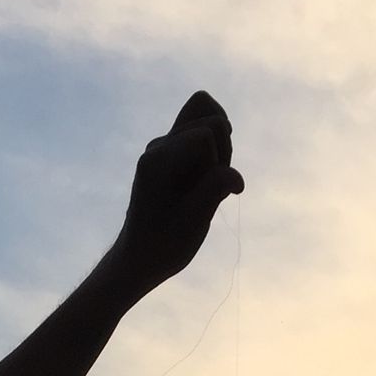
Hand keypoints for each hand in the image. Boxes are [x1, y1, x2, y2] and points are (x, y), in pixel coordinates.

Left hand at [100, 90, 243, 303]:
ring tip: (206, 184)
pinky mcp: (171, 152)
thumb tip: (236, 177)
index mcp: (159, 159)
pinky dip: (212, 153)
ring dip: (218, 150)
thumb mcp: (193, 222)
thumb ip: (214, 190)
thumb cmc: (164, 245)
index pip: (208, 131)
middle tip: (209, 186)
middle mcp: (158, 145)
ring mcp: (163, 146)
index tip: (206, 192)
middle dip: (222, 149)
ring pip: (208, 119)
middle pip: (211, 118)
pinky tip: (204, 180)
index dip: (218, 160)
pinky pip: (202, 132)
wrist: (139, 257)